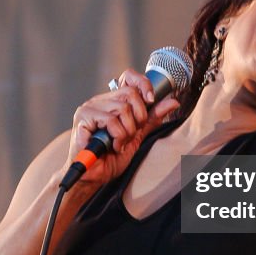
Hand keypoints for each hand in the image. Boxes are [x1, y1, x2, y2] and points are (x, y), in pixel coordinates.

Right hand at [66, 68, 179, 188]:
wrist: (94, 177)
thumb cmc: (111, 158)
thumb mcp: (138, 135)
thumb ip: (151, 118)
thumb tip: (172, 101)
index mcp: (112, 101)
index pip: (129, 78)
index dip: (143, 84)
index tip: (151, 100)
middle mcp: (100, 100)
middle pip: (130, 93)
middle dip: (139, 117)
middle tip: (132, 134)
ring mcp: (90, 107)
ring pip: (122, 108)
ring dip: (127, 131)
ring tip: (120, 144)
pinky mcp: (83, 117)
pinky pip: (110, 120)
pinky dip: (117, 136)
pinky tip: (112, 146)